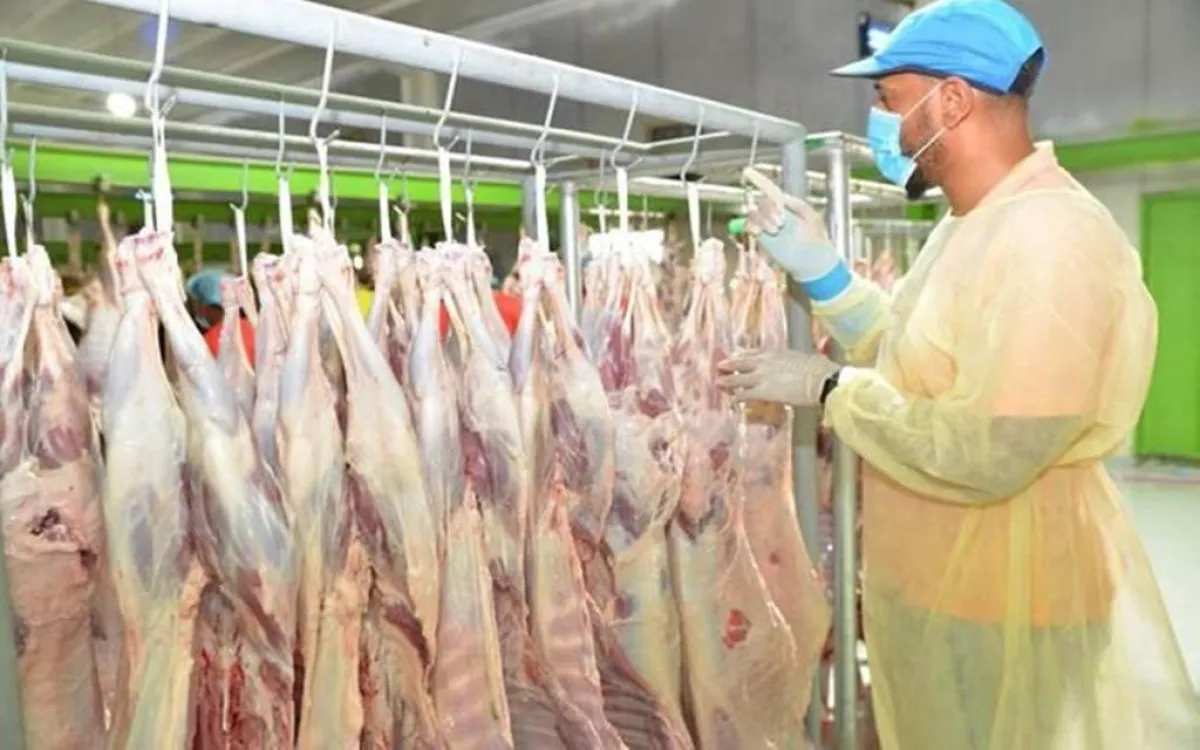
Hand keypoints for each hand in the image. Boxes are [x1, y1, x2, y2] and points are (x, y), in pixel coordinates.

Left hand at [717, 348, 840, 407]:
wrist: (821, 380)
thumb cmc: (820, 369)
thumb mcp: (805, 358)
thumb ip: (797, 360)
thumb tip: (803, 362)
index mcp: (777, 353)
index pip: (754, 352)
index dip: (743, 354)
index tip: (736, 353)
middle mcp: (766, 362)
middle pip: (741, 362)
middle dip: (729, 364)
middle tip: (719, 365)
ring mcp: (762, 377)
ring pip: (738, 378)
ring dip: (727, 381)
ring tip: (718, 382)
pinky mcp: (762, 392)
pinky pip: (744, 395)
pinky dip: (736, 398)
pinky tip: (730, 402)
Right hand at [742, 167, 840, 284]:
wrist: (812, 261)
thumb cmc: (816, 238)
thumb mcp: (811, 216)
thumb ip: (797, 204)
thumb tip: (780, 197)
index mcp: (786, 207)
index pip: (770, 191)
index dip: (758, 181)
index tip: (747, 171)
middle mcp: (775, 215)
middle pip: (762, 203)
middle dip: (769, 209)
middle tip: (781, 221)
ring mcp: (767, 227)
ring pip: (754, 214)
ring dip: (763, 218)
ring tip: (776, 229)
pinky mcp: (762, 240)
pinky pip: (749, 227)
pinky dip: (753, 226)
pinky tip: (766, 232)